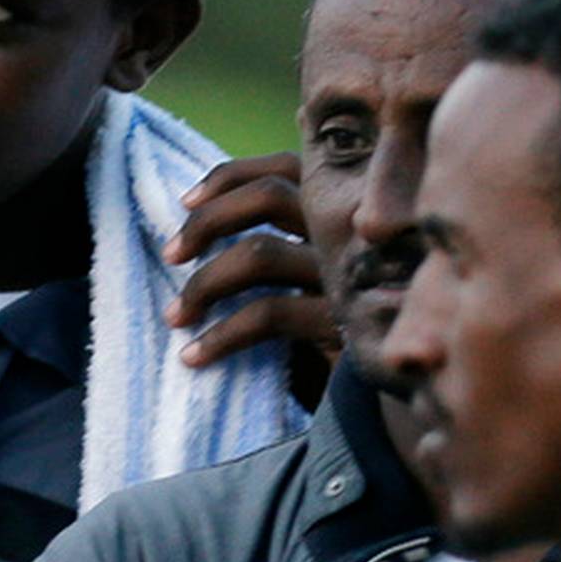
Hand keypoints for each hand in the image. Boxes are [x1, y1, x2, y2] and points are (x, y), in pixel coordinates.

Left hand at [165, 156, 334, 392]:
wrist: (389, 395)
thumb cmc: (337, 331)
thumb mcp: (313, 277)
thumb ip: (283, 241)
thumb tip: (198, 220)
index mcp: (343, 214)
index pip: (288, 167)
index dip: (230, 176)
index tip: (185, 202)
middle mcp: (350, 234)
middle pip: (268, 196)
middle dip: (206, 222)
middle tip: (171, 255)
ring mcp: (349, 277)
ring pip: (258, 253)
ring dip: (202, 283)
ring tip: (177, 315)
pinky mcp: (343, 323)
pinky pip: (267, 314)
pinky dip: (220, 335)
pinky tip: (194, 356)